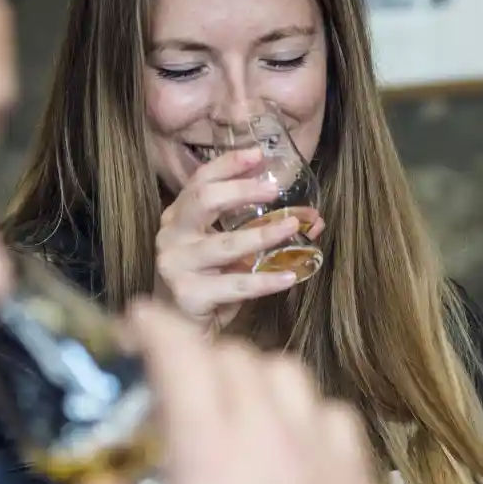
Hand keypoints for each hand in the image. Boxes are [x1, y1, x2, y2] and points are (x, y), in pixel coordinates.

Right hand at [81, 303, 390, 483]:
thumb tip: (96, 480)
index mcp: (207, 448)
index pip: (181, 349)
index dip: (154, 325)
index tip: (135, 325)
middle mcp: (268, 432)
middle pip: (231, 354)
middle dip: (194, 356)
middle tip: (171, 386)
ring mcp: (321, 449)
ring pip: (285, 373)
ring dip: (250, 377)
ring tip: (232, 408)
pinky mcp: (358, 475)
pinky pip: (330, 412)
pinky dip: (303, 411)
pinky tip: (289, 444)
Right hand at [154, 147, 326, 330]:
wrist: (184, 329)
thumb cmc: (209, 282)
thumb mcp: (230, 249)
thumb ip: (257, 229)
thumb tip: (311, 219)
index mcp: (178, 218)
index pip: (200, 181)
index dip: (227, 165)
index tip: (257, 154)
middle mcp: (171, 236)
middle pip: (204, 201)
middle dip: (241, 190)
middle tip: (275, 189)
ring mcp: (175, 265)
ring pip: (225, 244)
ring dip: (263, 235)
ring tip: (292, 227)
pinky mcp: (187, 295)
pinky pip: (234, 285)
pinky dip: (264, 280)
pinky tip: (289, 276)